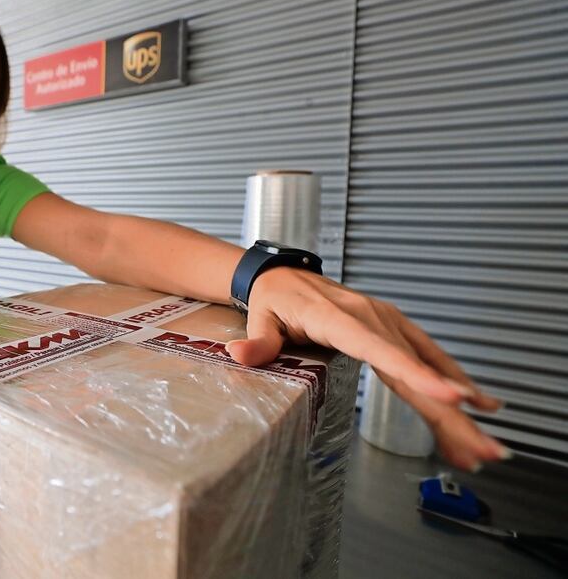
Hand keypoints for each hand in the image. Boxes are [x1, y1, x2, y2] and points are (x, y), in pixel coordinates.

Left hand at [224, 267, 509, 471]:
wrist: (283, 275)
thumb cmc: (274, 299)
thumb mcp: (261, 318)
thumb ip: (258, 341)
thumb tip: (240, 353)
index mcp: (341, 319)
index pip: (383, 352)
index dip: (419, 376)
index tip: (454, 398)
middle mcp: (374, 319)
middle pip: (417, 369)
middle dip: (453, 412)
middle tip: (485, 450)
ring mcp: (388, 322)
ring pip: (431, 367)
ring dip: (459, 407)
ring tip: (483, 446)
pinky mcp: (394, 327)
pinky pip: (428, 356)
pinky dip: (452, 380)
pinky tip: (478, 403)